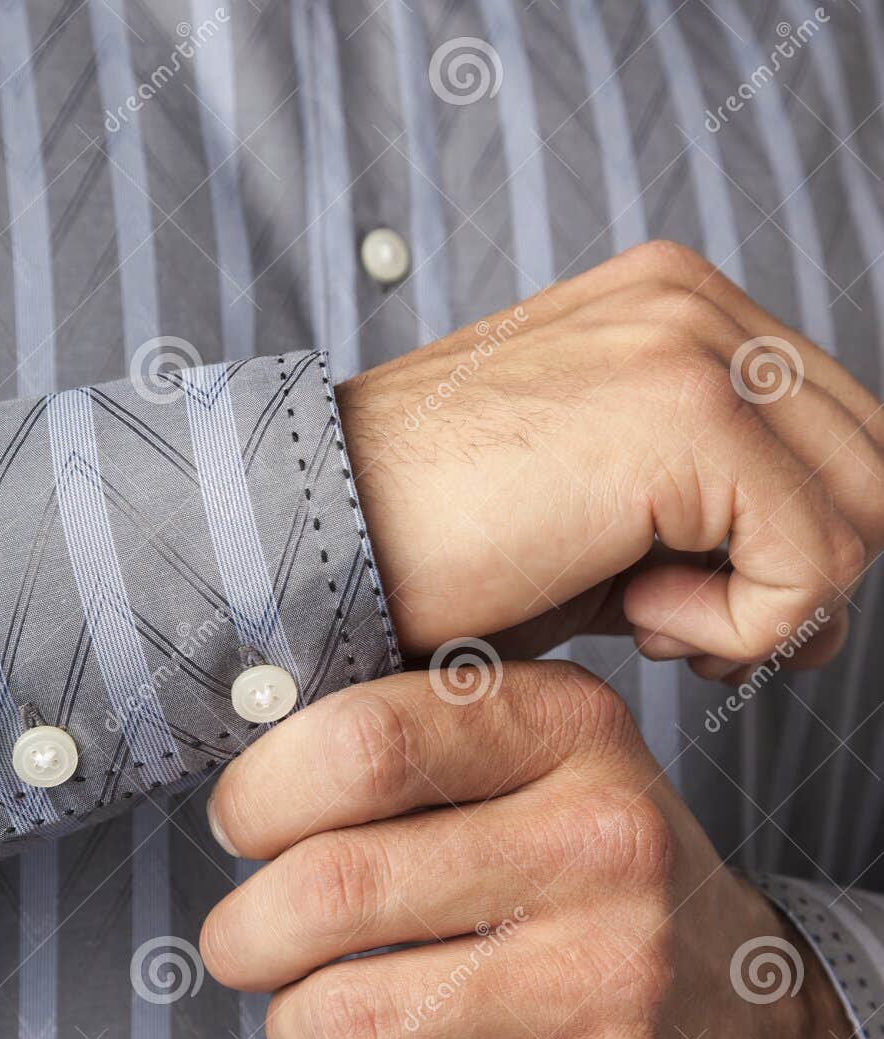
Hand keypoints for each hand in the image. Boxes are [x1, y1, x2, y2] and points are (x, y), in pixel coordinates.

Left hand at [200, 666, 881, 1038]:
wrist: (738, 1019)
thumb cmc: (587, 879)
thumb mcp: (535, 761)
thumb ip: (406, 744)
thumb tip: (236, 785)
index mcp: (568, 729)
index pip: (364, 744)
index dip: (260, 795)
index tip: (243, 827)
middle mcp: (603, 843)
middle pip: (332, 887)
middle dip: (244, 931)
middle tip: (246, 944)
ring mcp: (607, 981)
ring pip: (343, 1019)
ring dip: (286, 1028)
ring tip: (306, 1017)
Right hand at [337, 241, 882, 672]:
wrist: (315, 545)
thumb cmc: (433, 554)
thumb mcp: (601, 529)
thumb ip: (711, 530)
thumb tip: (815, 600)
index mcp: (675, 314)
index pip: (833, 438)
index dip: (786, 551)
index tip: (677, 606)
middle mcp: (696, 306)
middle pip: (869, 470)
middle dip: (792, 579)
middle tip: (672, 626)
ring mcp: (695, 347)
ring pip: (863, 513)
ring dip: (765, 605)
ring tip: (643, 620)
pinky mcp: (688, 415)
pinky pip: (812, 563)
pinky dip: (739, 629)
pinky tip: (632, 621)